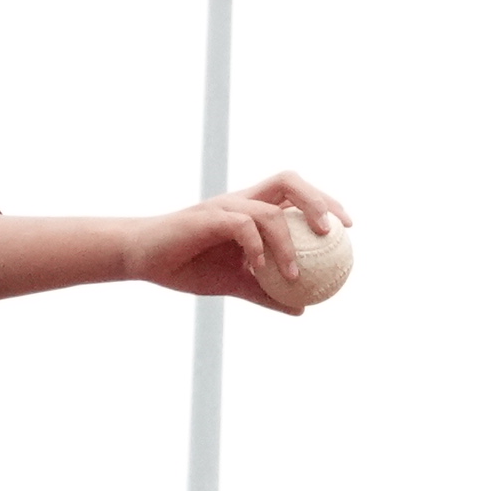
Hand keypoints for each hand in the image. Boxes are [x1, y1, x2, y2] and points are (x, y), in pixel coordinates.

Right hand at [128, 172, 352, 314]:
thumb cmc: (186, 267)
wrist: (144, 258)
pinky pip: (242, 225)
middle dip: (318, 200)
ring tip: (295, 275)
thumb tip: (302, 308)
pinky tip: (261, 268)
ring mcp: (226, 206)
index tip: (346, 229)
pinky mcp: (208, 217)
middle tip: (335, 231)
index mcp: (251, 209)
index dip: (325, 203)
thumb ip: (267, 292)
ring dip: (288, 242)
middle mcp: (242, 200)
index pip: (295, 195)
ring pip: (270, 209)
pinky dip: (257, 246)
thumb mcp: (233, 284)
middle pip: (290, 182)